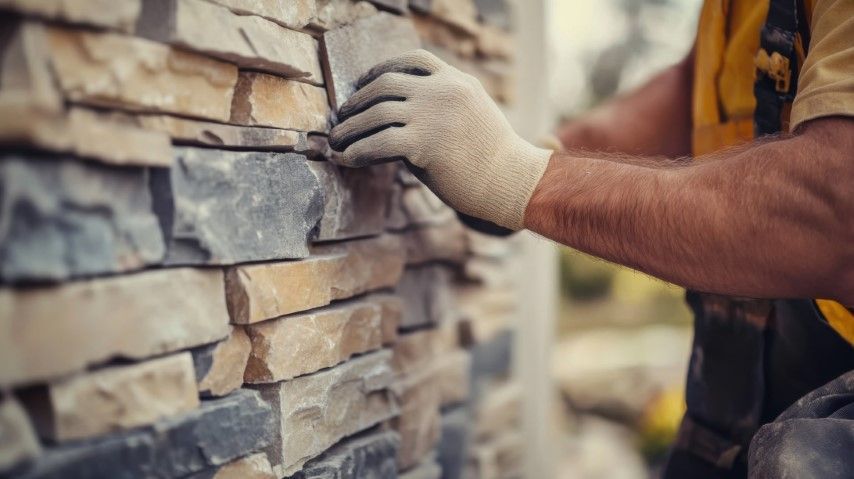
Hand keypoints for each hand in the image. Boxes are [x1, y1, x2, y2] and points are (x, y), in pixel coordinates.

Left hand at [328, 50, 552, 229]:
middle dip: (358, 100)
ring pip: (376, 113)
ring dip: (349, 128)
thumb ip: (438, 110)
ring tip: (335, 140)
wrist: (512, 182)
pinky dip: (356, 151)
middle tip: (341, 116)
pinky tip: (345, 159)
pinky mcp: (423, 144)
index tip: (364, 83)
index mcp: (457, 81)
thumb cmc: (492, 159)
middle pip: (386, 83)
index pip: (413, 60)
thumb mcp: (469, 118)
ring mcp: (432, 115)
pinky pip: (377, 143)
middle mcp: (443, 91)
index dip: (382, 69)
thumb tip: (396, 122)